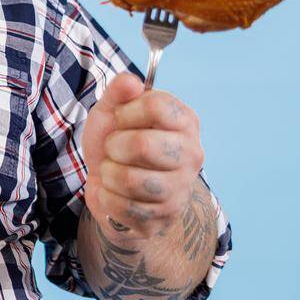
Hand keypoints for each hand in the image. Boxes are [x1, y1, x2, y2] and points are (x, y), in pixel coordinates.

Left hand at [79, 73, 204, 238]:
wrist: (112, 187)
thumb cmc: (117, 143)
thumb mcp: (112, 111)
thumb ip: (119, 91)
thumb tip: (131, 82)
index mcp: (185, 122)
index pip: (156, 106)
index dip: (126, 111)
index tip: (120, 119)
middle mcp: (192, 155)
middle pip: (143, 145)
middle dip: (114, 146)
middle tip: (114, 149)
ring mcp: (181, 189)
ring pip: (131, 180)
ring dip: (109, 174)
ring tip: (112, 171)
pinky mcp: (164, 217)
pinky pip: (122, 207)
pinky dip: (107, 198)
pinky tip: (113, 193)